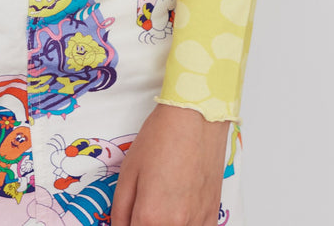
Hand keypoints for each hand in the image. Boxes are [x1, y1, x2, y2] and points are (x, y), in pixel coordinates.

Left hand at [111, 104, 228, 225]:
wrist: (197, 118)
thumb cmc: (163, 137)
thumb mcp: (128, 171)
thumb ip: (120, 209)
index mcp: (151, 216)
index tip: (129, 217)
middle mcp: (176, 225)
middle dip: (144, 224)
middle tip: (143, 207)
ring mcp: (197, 222)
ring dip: (165, 224)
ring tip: (162, 203)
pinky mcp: (213, 216)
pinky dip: (183, 224)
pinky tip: (178, 208)